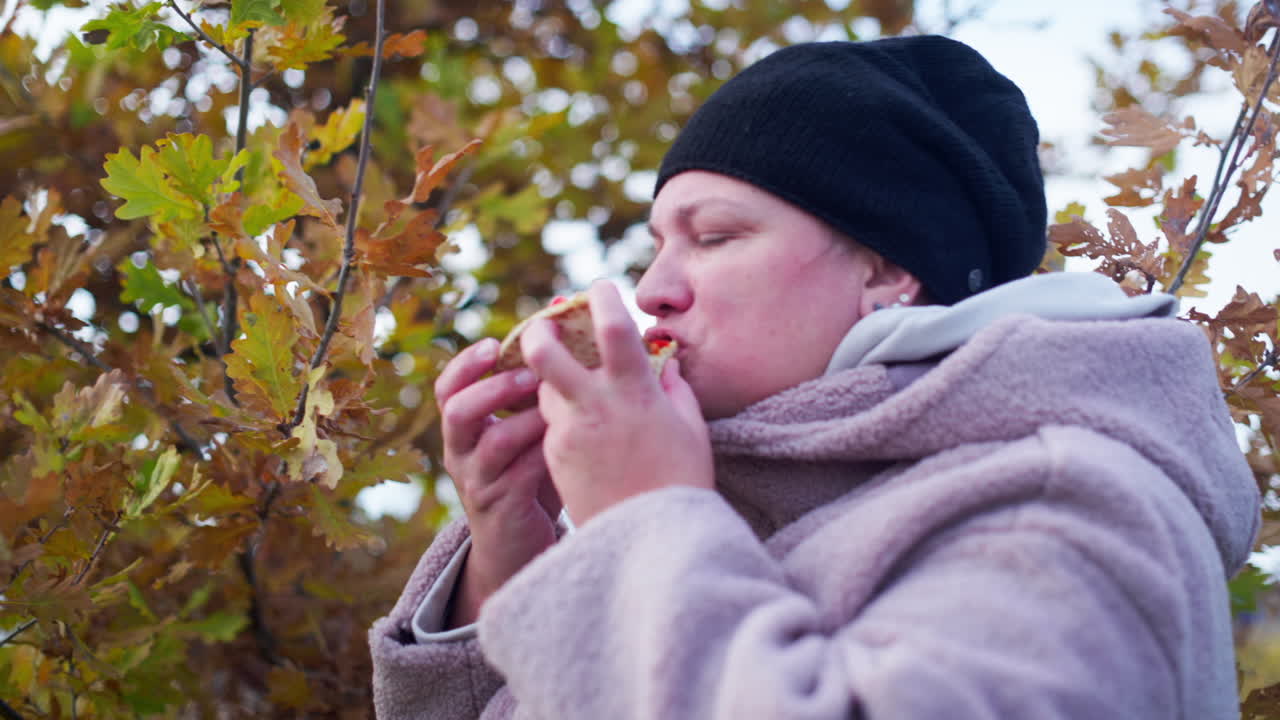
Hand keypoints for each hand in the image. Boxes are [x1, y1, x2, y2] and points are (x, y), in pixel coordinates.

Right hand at [434, 338, 561, 626]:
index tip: (493, 343)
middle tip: (529, 371)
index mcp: (466, 425)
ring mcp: (478, 481)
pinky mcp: (502, 507)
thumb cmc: (532, 470)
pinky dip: (542, 452)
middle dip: (491, 386)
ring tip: (550, 405)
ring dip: (519, 418)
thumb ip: (540, 379)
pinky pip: (517, 474)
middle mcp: (462, 451)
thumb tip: (562, 310)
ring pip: (486, 442)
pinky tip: (568, 439)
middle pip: (455, 410)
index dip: (466, 363)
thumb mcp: (531, 424)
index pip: (448, 386)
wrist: (524, 543)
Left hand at [522, 281, 712, 524]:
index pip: (611, 328)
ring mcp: (568, 434)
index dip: (602, 300)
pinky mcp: (554, 460)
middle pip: (544, 353)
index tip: (599, 288)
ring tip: (570, 382)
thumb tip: (666, 364)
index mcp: (633, 393)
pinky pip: (552, 426)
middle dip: (538, 332)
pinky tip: (583, 429)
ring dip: (553, 381)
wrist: (649, 541)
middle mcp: (594, 407)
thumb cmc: (682, 484)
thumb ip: (675, 391)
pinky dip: (563, 419)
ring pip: (544, 391)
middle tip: (543, 325)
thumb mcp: (691, 430)